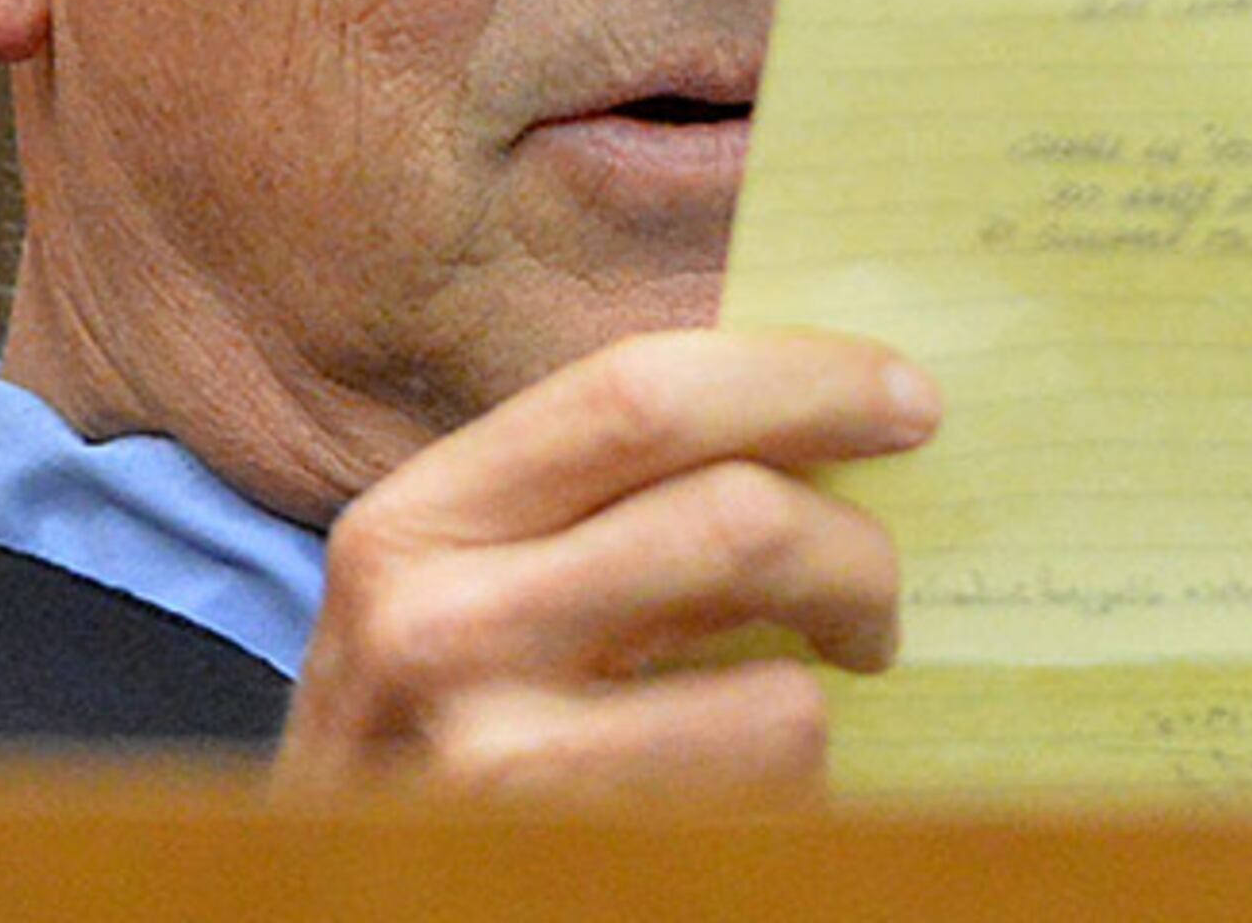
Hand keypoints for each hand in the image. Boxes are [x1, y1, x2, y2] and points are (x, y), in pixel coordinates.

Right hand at [275, 328, 938, 804]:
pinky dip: (802, 782)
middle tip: (877, 591)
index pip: (638, 395)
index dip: (798, 380)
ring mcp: (494, 769)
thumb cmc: (443, 729)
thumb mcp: (472, 585)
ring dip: (835, 680)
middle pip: (734, 521)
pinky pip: (767, 803)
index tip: (907, 399)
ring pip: (781, 688)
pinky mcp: (572, 863)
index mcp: (416, 522)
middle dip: (857, 550)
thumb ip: (600, 491)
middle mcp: (434, 630)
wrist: (343, 901)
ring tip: (822, 684)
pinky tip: (757, 783)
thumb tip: (820, 399)